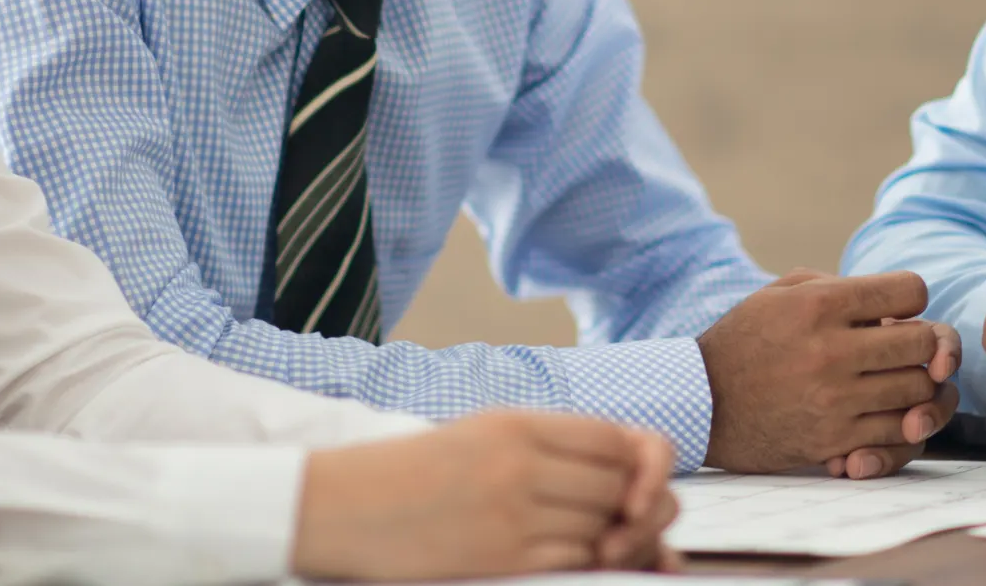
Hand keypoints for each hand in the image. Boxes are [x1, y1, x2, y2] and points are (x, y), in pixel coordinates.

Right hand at [291, 411, 679, 579]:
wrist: (344, 507)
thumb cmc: (414, 472)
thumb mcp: (483, 432)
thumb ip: (550, 442)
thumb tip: (624, 462)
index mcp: (518, 425)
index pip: (616, 439)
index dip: (641, 462)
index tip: (635, 481)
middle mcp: (521, 464)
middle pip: (617, 486)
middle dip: (631, 506)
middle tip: (624, 520)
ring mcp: (514, 513)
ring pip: (604, 526)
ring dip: (612, 538)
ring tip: (596, 539)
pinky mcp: (504, 558)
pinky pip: (576, 560)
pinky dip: (586, 562)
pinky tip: (570, 558)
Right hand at [698, 268, 958, 472]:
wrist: (700, 404)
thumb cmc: (744, 340)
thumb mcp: (779, 293)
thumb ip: (836, 285)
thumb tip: (890, 300)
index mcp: (820, 305)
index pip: (911, 292)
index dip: (910, 299)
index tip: (895, 310)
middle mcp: (831, 351)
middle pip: (925, 343)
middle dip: (921, 342)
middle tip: (901, 348)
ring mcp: (834, 400)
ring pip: (918, 391)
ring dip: (914, 384)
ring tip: (892, 379)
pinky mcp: (832, 441)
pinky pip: (896, 434)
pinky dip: (898, 423)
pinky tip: (880, 411)